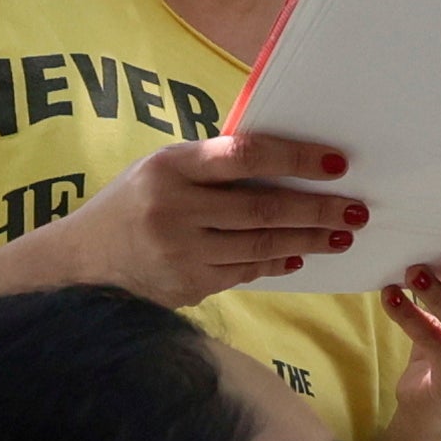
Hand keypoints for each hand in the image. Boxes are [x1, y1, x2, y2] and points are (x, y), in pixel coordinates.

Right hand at [48, 132, 367, 304]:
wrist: (84, 263)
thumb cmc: (131, 204)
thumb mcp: (160, 169)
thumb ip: (211, 165)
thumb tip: (283, 162)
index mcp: (170, 167)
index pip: (244, 155)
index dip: (295, 158)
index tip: (336, 162)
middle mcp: (176, 209)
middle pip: (263, 208)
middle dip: (316, 209)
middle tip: (356, 208)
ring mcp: (183, 253)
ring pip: (261, 246)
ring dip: (307, 240)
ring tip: (342, 233)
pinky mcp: (190, 285)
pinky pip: (246, 272)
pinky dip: (277, 262)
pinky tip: (300, 254)